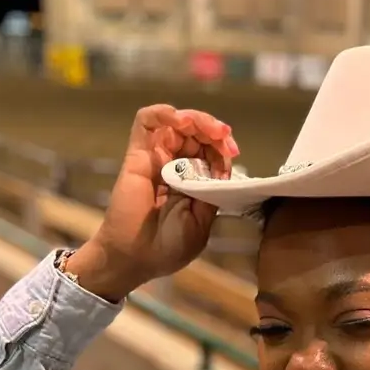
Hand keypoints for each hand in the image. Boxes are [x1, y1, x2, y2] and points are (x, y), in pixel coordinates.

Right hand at [69, 105, 238, 298]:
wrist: (136, 257)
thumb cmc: (169, 246)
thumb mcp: (202, 221)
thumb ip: (211, 193)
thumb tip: (223, 168)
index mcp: (194, 181)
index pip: (211, 151)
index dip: (222, 146)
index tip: (232, 152)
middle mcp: (176, 165)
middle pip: (196, 132)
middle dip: (213, 130)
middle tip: (224, 136)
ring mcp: (156, 157)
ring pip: (176, 122)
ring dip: (195, 119)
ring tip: (206, 128)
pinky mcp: (137, 154)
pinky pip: (146, 122)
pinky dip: (162, 113)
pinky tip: (177, 120)